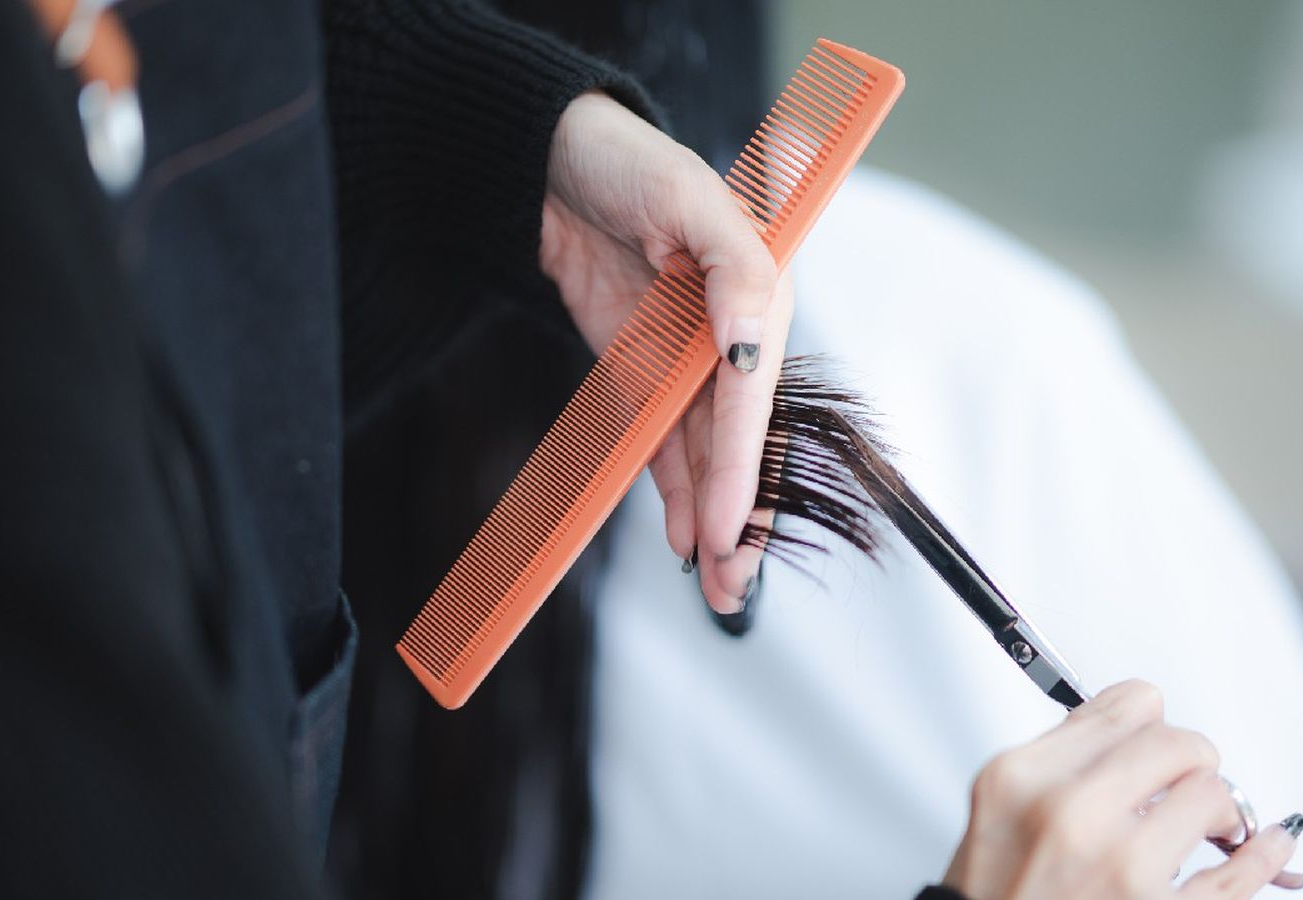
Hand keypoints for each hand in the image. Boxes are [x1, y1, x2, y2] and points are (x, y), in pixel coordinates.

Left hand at [541, 91, 789, 612]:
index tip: (732, 527)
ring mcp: (685, 358)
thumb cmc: (625, 160)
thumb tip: (748, 342)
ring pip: (705, 455)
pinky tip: (685, 539)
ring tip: (716, 583)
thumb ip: (734, 264)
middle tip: (733, 584)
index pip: (751, 397)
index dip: (744, 467)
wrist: (546, 160)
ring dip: (713, 519)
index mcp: (755, 293)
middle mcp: (728, 335)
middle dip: (741, 515)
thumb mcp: (685, 194)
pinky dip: (675, 491)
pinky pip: (663, 442)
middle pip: (741, 440)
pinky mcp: (645, 371)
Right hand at [943, 681, 1302, 899]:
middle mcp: (1070, 814)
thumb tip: (1129, 726)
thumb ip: (1057, 759)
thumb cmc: (995, 894)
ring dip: (1221, 809)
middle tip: (1186, 783)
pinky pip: (1239, 875)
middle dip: (1191, 760)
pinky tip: (1269, 844)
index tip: (1154, 738)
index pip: (1125, 705)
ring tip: (1208, 826)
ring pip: (1213, 794)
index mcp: (1023, 777)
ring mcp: (1120, 867)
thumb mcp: (999, 809)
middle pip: (1177, 742)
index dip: (1149, 720)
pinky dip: (1266, 855)